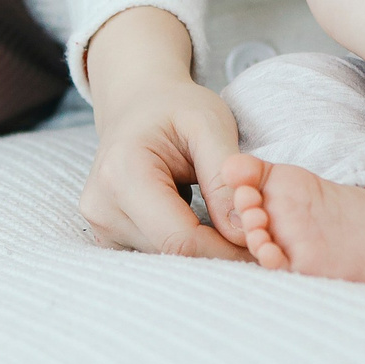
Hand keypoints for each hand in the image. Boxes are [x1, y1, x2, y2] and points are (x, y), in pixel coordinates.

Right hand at [79, 7, 252, 260]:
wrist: (137, 102)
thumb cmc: (175, 107)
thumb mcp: (209, 125)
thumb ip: (225, 177)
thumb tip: (245, 234)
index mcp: (122, 174)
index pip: (181, 239)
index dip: (227, 251)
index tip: (265, 247)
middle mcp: (101, 206)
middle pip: (173, 255)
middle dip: (219, 253)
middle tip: (257, 239)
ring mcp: (99, 225)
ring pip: (167, 260)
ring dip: (204, 252)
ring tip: (228, 224)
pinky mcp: (106, 235)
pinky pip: (155, 256)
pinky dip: (185, 248)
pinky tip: (201, 225)